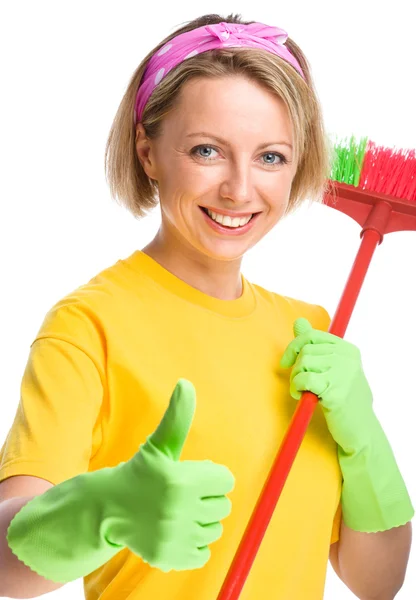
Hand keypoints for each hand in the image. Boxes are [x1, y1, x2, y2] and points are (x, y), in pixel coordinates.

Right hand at [108, 378, 234, 571]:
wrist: (108, 509)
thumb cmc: (140, 471)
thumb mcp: (159, 444)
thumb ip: (178, 417)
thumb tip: (186, 383)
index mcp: (181, 480)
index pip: (226, 480)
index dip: (211, 475)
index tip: (192, 475)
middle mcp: (178, 511)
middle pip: (222, 506)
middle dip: (207, 498)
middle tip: (182, 494)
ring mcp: (174, 537)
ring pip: (214, 530)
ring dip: (202, 521)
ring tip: (179, 512)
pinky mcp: (170, 558)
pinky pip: (203, 553)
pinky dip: (194, 544)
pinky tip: (175, 531)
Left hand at [279, 317, 376, 451]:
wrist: (360, 430)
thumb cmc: (344, 398)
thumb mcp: (333, 368)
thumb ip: (315, 345)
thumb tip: (298, 321)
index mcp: (348, 349)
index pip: (311, 335)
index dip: (293, 347)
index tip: (286, 362)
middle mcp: (348, 358)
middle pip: (305, 351)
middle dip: (295, 368)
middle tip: (298, 384)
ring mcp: (343, 374)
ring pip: (303, 364)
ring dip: (295, 379)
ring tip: (302, 392)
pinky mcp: (336, 391)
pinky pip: (304, 380)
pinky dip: (297, 389)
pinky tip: (303, 397)